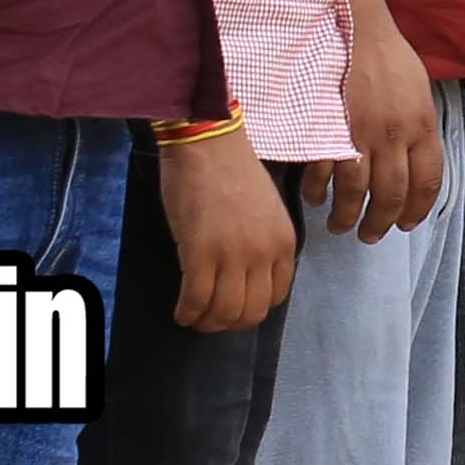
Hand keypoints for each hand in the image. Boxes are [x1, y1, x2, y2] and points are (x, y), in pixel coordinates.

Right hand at [154, 127, 297, 331]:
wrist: (208, 142)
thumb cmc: (232, 169)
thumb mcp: (266, 210)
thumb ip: (262, 242)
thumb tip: (246, 274)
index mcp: (284, 242)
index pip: (277, 296)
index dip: (253, 308)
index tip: (235, 306)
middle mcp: (264, 254)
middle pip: (252, 311)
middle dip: (230, 323)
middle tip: (211, 318)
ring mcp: (233, 255)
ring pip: (225, 311)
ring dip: (208, 322)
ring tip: (194, 317)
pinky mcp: (200, 253)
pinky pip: (197, 299)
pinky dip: (187, 313)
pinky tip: (180, 313)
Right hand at [316, 0, 440, 237]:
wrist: (354, 25)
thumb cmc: (388, 55)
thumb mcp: (419, 90)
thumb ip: (419, 126)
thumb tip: (416, 159)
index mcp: (422, 125)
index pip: (427, 182)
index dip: (417, 209)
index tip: (406, 224)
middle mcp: (394, 135)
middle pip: (391, 195)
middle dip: (381, 223)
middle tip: (371, 237)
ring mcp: (359, 134)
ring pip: (355, 192)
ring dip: (347, 217)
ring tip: (341, 228)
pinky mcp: (327, 128)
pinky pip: (323, 171)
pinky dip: (318, 191)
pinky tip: (316, 199)